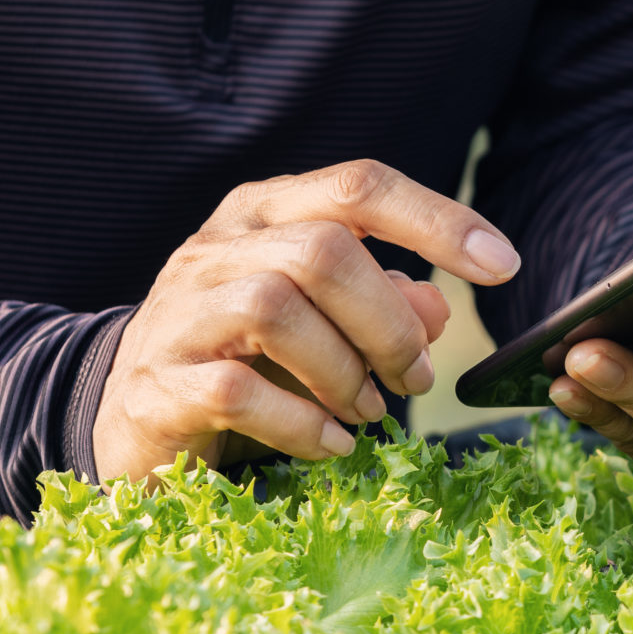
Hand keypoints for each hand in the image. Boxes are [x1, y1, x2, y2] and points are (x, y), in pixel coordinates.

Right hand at [93, 160, 520, 481]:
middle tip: (415, 380)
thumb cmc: (241, 359)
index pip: (358, 188)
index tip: (503, 264)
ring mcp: (178, 314)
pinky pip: (237, 389)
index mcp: (263, 216)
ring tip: (370, 412)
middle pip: (323, 252)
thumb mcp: (319, 325)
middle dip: (389, 324)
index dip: (437, 219)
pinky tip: (333, 446)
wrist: (129, 419)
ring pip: (276, 309)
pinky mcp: (157, 385)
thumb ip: (380, 307)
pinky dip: (302, 423)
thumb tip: (440, 308)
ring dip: (345, 371)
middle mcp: (216, 250)